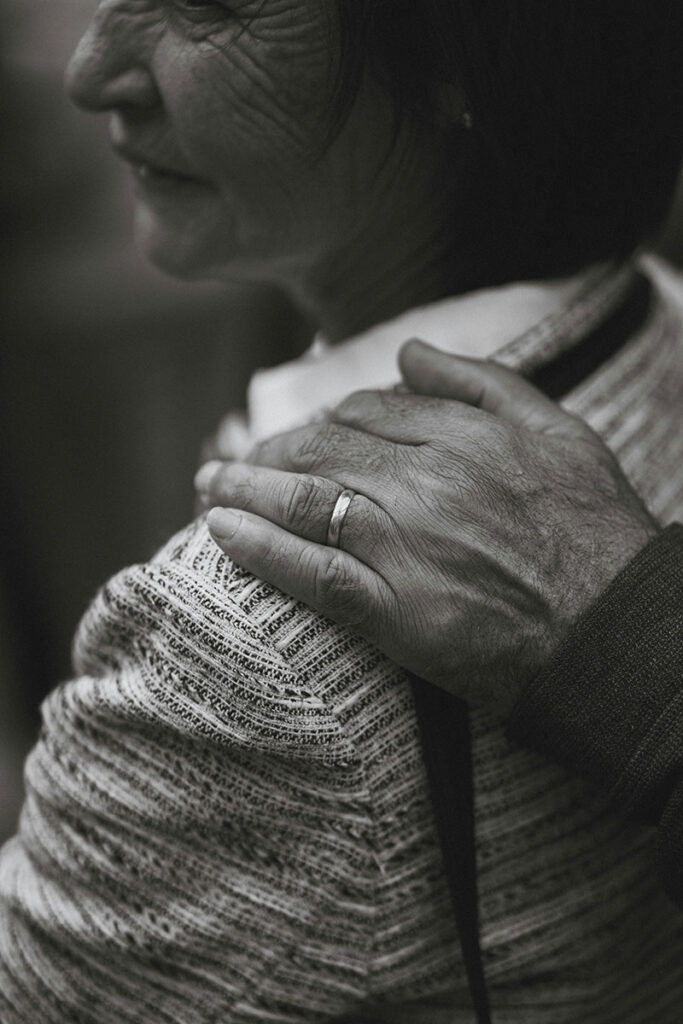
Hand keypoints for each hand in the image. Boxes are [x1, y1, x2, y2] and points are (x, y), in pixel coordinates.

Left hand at [196, 340, 657, 714]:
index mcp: (463, 436)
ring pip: (305, 501)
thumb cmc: (595, 533)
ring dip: (244, 489)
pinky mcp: (394, 610)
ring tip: (208, 486)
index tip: (305, 436)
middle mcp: (425, 482)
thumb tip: (409, 353)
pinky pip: (310, 572)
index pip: (366, 412)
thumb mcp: (561, 433)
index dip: (324, 420)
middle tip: (237, 460)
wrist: (613, 633)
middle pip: (322, 450)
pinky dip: (259, 549)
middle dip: (270, 450)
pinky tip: (221, 532)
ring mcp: (405, 545)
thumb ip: (483, 385)